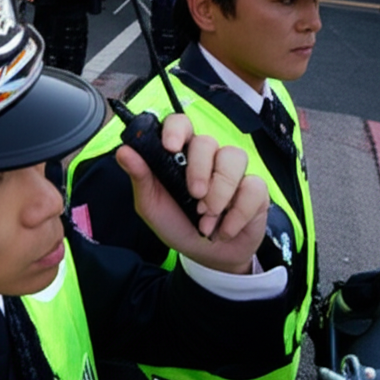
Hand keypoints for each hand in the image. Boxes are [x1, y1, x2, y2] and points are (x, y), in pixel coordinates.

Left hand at [118, 114, 268, 274]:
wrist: (206, 255)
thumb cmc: (176, 223)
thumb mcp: (151, 205)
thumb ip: (140, 177)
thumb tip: (123, 151)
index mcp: (180, 155)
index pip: (180, 124)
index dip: (176, 129)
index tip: (171, 147)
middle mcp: (207, 157)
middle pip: (207, 141)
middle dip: (199, 170)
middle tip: (195, 195)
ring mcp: (232, 171)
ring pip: (234, 157)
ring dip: (220, 191)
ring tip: (207, 216)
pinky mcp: (255, 189)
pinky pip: (254, 187)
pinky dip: (237, 213)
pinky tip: (224, 229)